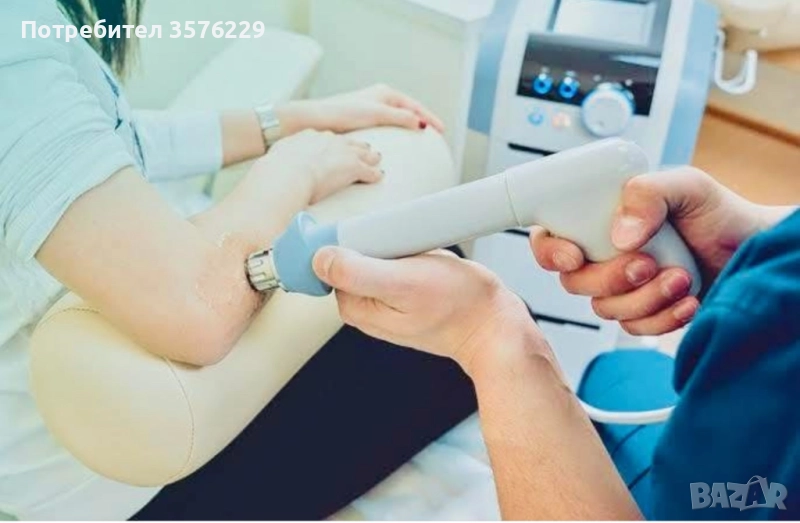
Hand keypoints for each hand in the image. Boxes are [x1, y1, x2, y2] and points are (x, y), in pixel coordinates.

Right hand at [253, 129, 382, 204]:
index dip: (332, 144)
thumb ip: (280, 163)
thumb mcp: (276, 160)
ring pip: (363, 152)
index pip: (325, 138)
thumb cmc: (276, 172)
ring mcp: (342, 152)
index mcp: (309, 136)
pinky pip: (369, 170)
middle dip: (356, 146)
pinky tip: (378, 177)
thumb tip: (271, 174)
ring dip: (370, 157)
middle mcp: (328, 140)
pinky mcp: (352, 167)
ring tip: (376, 159)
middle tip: (364, 148)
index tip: (334, 147)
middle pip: (348, 141)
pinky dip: (374, 174)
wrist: (286, 174)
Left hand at [276, 84, 444, 136]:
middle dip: (422, 120)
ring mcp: (370, 109)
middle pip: (408, 110)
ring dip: (410, 126)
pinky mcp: (362, 121)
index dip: (429, 117)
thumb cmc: (343, 113)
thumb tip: (420, 123)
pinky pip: (387, 126)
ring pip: (397, 118)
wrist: (317, 119)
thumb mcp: (376, 113)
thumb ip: (400, 117)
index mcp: (384, 93)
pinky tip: (397, 142)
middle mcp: (378, 98)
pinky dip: (397, 133)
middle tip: (435, 134)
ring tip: (420, 138)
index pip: (414, 105)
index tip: (441, 130)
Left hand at [312, 247, 540, 376]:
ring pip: (372, 256)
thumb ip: (357, 273)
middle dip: (372, 242)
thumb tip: (320, 259)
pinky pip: (392, 260)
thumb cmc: (457, 306)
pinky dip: (404, 250)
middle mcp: (366, 306)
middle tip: (403, 248)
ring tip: (416, 254)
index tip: (374, 240)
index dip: (345, 242)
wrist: (492, 322)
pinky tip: (422, 257)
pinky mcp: (404, 291)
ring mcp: (385, 299)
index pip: (329, 264)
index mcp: (356, 307)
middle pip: (349, 257)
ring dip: (391, 245)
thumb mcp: (404, 283)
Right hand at [531, 167, 770, 334]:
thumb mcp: (687, 187)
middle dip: (610, 279)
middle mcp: (604, 255)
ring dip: (644, 299)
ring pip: (604, 308)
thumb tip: (620, 235)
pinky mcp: (643, 314)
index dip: (549, 252)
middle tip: (647, 265)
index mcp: (599, 220)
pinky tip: (687, 301)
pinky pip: (633, 328)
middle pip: (574, 281)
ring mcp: (622, 287)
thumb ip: (648, 194)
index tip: (573, 256)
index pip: (549, 237)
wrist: (754, 253)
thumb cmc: (720, 215)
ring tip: (681, 278)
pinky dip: (661, 319)